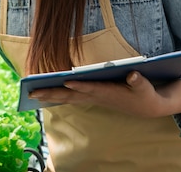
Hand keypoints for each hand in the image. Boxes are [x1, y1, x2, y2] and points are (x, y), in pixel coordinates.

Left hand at [28, 71, 180, 117]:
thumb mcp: (146, 86)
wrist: (148, 106)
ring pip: (68, 96)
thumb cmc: (145, 94)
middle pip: (72, 95)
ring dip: (50, 95)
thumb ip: (139, 81)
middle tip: (33, 92)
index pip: (91, 88)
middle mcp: (97, 96)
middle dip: (53, 93)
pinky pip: (71, 96)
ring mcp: (93, 97)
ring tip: (32, 94)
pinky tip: (46, 94)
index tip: (66, 81)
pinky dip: (58, 95)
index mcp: (109, 92)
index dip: (80, 85)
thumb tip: (133, 74)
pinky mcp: (92, 96)